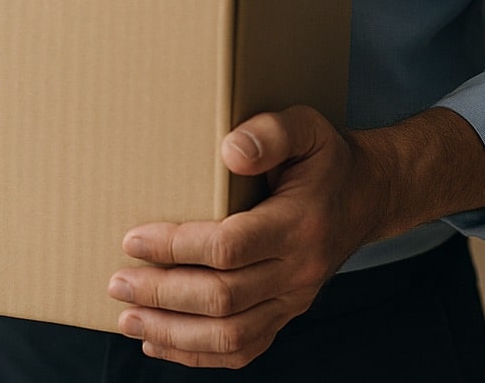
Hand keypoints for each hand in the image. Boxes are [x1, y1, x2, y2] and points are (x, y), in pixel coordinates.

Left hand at [107, 106, 377, 368]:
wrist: (367, 195)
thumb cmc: (324, 158)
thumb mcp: (306, 127)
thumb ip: (271, 133)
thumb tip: (230, 150)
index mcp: (299, 223)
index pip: (229, 247)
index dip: (176, 248)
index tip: (132, 239)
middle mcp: (299, 270)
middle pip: (224, 298)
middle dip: (163, 294)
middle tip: (117, 282)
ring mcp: (294, 299)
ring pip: (230, 335)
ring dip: (173, 332)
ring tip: (127, 319)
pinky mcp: (286, 314)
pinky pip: (243, 349)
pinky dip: (197, 355)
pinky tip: (159, 342)